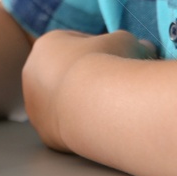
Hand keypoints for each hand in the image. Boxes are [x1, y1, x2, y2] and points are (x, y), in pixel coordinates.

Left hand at [22, 28, 156, 151]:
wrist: (95, 104)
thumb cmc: (107, 64)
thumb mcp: (126, 42)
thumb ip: (132, 43)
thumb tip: (144, 47)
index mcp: (46, 45)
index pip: (74, 43)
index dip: (98, 49)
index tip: (116, 59)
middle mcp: (32, 73)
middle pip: (64, 73)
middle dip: (86, 76)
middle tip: (113, 83)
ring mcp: (34, 105)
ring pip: (62, 101)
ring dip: (81, 102)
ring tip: (109, 105)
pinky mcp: (44, 133)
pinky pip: (65, 126)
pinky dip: (80, 124)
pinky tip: (99, 123)